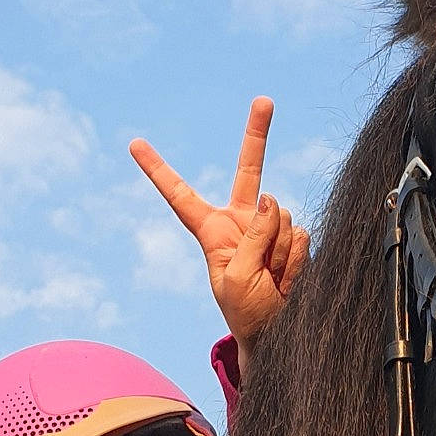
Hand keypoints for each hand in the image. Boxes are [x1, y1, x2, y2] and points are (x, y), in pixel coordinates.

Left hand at [130, 96, 308, 381]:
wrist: (278, 336)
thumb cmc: (245, 312)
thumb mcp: (234, 277)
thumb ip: (251, 236)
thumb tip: (275, 199)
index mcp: (211, 230)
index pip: (179, 195)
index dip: (157, 170)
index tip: (134, 143)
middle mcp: (242, 222)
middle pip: (249, 170)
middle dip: (258, 134)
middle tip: (264, 100)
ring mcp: (271, 229)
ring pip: (282, 217)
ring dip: (277, 252)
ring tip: (270, 279)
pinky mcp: (296, 239)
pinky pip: (301, 236)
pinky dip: (294, 259)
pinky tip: (286, 279)